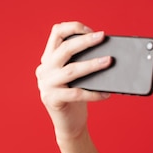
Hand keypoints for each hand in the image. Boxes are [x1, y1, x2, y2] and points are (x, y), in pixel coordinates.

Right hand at [36, 21, 111, 140]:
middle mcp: (44, 69)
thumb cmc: (77, 97)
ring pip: (71, 70)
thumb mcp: (77, 76)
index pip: (56, 33)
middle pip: (64, 49)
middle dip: (85, 41)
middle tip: (102, 37)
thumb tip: (107, 52)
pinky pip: (76, 94)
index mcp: (49, 58)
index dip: (73, 28)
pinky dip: (94, 93)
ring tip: (109, 61)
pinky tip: (107, 94)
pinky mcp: (53, 100)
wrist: (69, 125)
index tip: (91, 30)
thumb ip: (82, 62)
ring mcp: (46, 85)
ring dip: (92, 64)